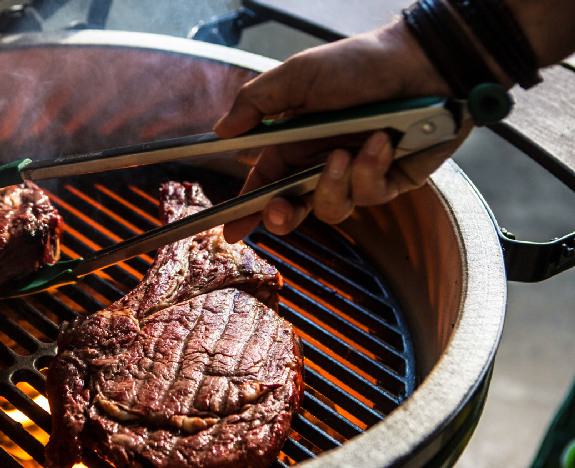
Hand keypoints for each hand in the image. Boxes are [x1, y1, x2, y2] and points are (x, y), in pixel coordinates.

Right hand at [214, 22, 471, 242]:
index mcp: (296, 143)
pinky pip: (371, 193)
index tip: (232, 231)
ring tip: (344, 152)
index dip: (247, 209)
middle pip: (294, 209)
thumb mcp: (298, 75)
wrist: (421, 59)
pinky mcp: (391, 182)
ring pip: (333, 209)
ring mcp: (357, 176)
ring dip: (333, 185)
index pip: (265, 183)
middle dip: (283, 216)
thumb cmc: (359, 63)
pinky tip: (380, 142)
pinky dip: (371, 168)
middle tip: (279, 209)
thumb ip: (257, 102)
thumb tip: (222, 130)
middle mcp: (323, 164)